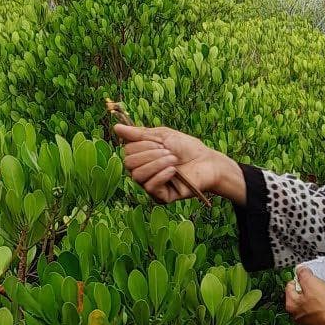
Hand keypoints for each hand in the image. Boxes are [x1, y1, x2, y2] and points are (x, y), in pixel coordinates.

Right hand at [112, 123, 242, 205]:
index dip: (143, 144)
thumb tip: (116, 127)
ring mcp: (152, 185)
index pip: (127, 151)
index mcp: (142, 157)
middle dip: (150, 154)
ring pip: (137, 176)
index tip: (161, 142)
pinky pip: (150, 187)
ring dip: (156, 164)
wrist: (208, 162)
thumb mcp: (162, 135)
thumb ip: (139, 134)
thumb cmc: (187, 147)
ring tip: (173, 160)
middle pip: (129, 164)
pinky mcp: (161, 197)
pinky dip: (161, 176)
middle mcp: (144, 172)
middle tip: (169, 152)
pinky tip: (174, 171)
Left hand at [285, 267, 324, 324]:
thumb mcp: (313, 282)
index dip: (299, 279)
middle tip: (318, 289)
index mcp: (292, 305)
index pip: (290, 287)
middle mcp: (296, 318)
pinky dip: (322, 316)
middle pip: (299, 300)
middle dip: (307, 293)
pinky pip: (318, 321)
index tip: (305, 277)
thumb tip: (300, 270)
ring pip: (308, 311)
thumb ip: (303, 274)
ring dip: (314, 306)